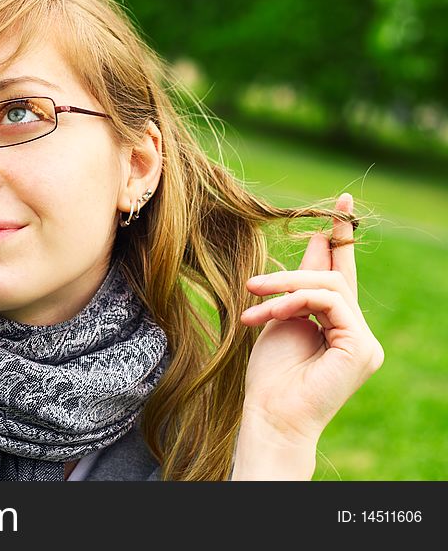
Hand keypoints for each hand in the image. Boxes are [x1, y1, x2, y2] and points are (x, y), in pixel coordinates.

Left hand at [239, 193, 383, 445]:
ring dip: (285, 288)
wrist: (269, 415)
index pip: (343, 275)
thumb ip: (299, 284)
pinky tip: (267, 313)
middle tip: (253, 282)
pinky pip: (329, 303)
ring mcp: (365, 342)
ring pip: (330, 287)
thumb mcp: (281, 316)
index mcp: (340, 327)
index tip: (340, 202)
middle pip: (333, 279)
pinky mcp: (362, 348)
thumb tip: (316, 239)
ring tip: (252, 296)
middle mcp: (357, 334)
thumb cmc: (270, 376)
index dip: (341, 238)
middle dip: (291, 274)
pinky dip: (294, 301)